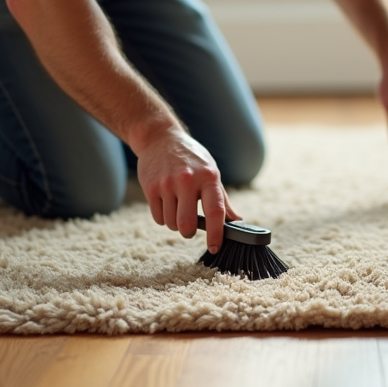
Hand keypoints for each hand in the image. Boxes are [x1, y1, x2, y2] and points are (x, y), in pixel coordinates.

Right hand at [135, 126, 239, 253]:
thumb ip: (223, 199)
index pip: (215, 211)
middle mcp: (188, 180)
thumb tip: (237, 223)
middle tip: (190, 228)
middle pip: (187, 224)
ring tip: (177, 207)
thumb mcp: (211, 172)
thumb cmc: (191, 159)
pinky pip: (158, 217)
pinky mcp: (150, 187)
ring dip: (175, 223)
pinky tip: (166, 202)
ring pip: (171, 224)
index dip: (216, 233)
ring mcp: (167, 184)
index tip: (215, 248)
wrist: (160, 138)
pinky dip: (163, 217)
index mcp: (208, 177)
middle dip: (189, 232)